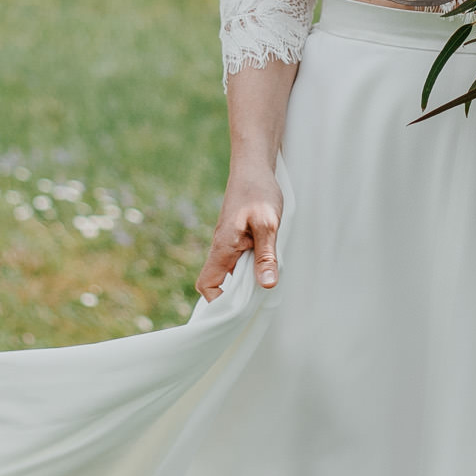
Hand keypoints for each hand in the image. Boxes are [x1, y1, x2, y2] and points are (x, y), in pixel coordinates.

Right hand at [196, 168, 281, 299]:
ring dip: (246, 281)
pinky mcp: (237, 237)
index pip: (207, 285)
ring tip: (267, 283)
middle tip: (259, 301)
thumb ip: (266, 255)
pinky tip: (268, 265)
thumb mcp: (267, 224)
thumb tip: (267, 285)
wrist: (253, 166)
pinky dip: (251, 268)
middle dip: (236, 296)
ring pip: (231, 272)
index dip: (218, 301)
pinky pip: (239, 261)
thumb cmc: (259, 191)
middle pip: (218, 283)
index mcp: (223, 248)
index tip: (240, 308)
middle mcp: (221, 248)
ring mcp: (228, 243)